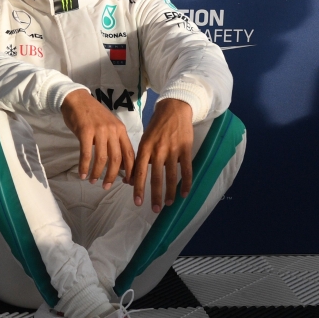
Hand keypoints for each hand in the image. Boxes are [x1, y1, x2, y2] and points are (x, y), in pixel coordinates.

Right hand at [61, 89, 134, 188]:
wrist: (76, 99)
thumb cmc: (93, 115)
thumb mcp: (109, 126)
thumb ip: (115, 142)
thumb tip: (121, 164)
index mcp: (121, 130)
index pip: (130, 153)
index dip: (130, 170)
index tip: (128, 183)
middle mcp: (113, 130)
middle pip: (117, 159)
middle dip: (113, 176)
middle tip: (107, 186)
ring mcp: (99, 130)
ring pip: (102, 158)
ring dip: (98, 173)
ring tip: (93, 181)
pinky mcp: (85, 131)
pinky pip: (86, 154)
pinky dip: (84, 166)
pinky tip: (82, 174)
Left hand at [132, 98, 192, 212]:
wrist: (174, 108)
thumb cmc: (157, 125)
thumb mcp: (145, 139)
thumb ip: (140, 159)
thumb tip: (132, 179)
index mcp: (145, 147)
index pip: (140, 172)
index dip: (139, 189)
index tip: (138, 203)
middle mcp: (158, 150)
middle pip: (156, 177)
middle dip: (155, 195)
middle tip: (155, 209)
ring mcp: (173, 149)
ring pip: (171, 176)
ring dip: (170, 192)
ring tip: (169, 203)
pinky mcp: (185, 148)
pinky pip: (187, 169)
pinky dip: (186, 182)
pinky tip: (185, 193)